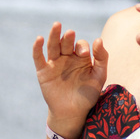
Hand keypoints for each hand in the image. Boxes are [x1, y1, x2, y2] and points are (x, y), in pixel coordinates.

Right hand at [32, 22, 107, 138]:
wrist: (73, 113)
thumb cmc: (88, 94)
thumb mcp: (99, 76)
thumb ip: (102, 58)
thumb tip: (98, 39)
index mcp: (80, 57)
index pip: (80, 45)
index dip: (82, 47)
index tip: (85, 54)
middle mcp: (67, 57)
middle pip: (66, 42)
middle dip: (68, 38)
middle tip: (71, 33)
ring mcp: (54, 64)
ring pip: (53, 46)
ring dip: (54, 35)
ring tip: (57, 25)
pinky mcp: (43, 72)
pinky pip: (38, 58)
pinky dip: (37, 48)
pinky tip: (40, 39)